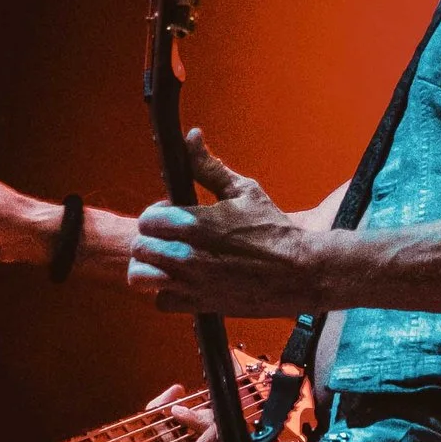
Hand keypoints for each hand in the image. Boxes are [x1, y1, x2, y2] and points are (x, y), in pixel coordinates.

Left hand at [128, 131, 330, 315]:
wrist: (301, 271)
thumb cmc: (274, 230)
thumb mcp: (244, 191)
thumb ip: (209, 167)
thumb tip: (191, 137)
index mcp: (195, 223)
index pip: (146, 219)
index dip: (156, 216)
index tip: (170, 217)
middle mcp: (187, 255)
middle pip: (139, 247)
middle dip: (151, 241)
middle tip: (169, 240)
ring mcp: (191, 283)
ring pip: (140, 277)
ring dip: (149, 268)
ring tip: (166, 262)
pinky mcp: (199, 305)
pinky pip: (161, 302)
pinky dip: (167, 293)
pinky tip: (183, 282)